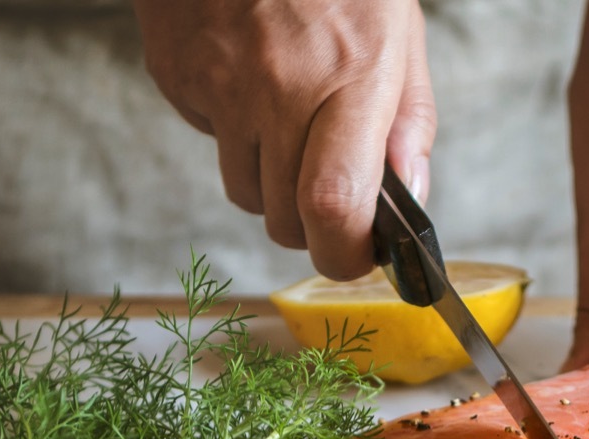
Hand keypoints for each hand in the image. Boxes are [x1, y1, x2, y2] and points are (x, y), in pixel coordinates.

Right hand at [132, 0, 435, 279]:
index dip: (344, 255)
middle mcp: (282, 85)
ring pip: (244, 194)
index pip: (334, 205)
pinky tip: (247, 81)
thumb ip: (408, 123)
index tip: (357, 256)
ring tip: (287, 120)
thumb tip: (411, 203)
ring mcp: (221, 83)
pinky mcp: (177, 76)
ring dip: (269, 183)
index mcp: (352, 75)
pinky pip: (208, 143)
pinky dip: (230, 133)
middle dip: (310, 228)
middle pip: (284, 220)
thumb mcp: (398, 33)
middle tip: (327, 192)